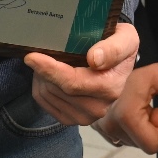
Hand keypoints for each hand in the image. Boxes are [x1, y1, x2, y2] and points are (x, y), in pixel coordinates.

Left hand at [23, 22, 139, 125]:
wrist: (118, 64)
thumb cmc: (119, 45)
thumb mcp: (125, 38)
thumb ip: (114, 48)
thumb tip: (95, 59)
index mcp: (110, 87)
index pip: (72, 83)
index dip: (50, 70)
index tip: (32, 56)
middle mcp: (98, 108)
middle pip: (56, 89)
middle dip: (43, 69)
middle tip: (42, 51)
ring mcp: (84, 117)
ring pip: (47, 94)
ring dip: (42, 76)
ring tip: (50, 61)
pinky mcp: (70, 120)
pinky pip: (43, 102)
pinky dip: (40, 85)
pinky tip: (49, 75)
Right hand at [98, 63, 157, 153]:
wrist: (104, 65)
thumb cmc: (134, 68)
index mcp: (124, 114)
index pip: (152, 145)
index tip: (156, 109)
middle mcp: (109, 125)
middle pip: (144, 145)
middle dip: (150, 128)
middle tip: (146, 107)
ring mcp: (102, 130)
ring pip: (135, 142)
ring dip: (140, 126)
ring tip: (135, 105)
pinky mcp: (99, 131)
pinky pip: (124, 139)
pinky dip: (130, 128)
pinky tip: (126, 110)